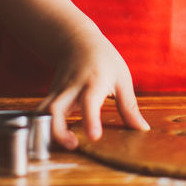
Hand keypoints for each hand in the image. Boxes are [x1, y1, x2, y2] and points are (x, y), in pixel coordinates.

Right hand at [38, 23, 149, 149]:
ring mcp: (57, 92)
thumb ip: (130, 107)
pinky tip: (58, 139)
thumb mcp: (122, 78)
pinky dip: (45, 128)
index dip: (90, 119)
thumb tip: (143, 129)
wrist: (77, 41)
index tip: (94, 136)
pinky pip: (42, 114)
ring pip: (42, 112)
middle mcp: (71, 88)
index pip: (89, 101)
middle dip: (58, 131)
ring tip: (66, 144)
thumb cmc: (104, 59)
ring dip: (47, 131)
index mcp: (93, 82)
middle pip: (54, 110)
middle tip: (73, 145)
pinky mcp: (50, 97)